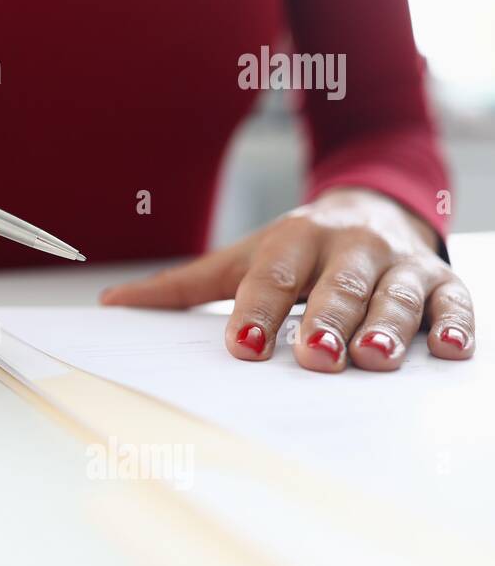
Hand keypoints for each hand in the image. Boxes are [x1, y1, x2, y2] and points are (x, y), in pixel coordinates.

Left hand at [100, 188, 474, 371]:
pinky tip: (450, 350)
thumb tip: (110, 305)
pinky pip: (453, 301)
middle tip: (313, 356)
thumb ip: (181, 287)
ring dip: (388, 326)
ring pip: (395, 296)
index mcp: (293, 241)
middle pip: (337, 287)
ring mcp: (397, 264)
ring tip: (375, 359)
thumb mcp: (240, 260)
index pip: (272, 277)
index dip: (257, 309)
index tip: (243, 344)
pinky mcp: (440, 281)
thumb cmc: (296, 251)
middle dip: (326, 320)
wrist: (372, 206)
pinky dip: (455, 324)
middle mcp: (348, 248)